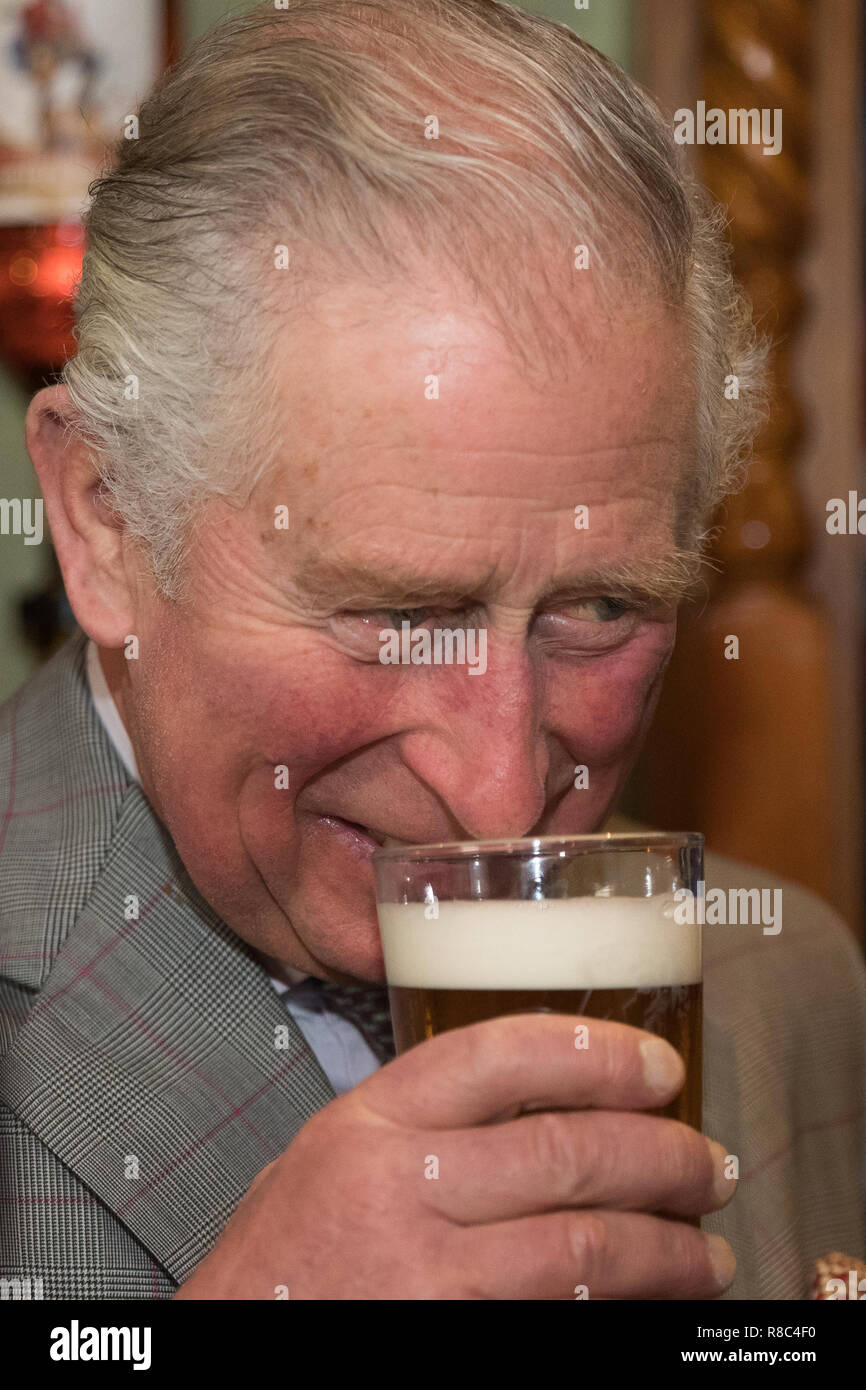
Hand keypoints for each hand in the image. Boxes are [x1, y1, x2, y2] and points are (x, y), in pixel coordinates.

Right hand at [173, 1014, 735, 1299]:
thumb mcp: (326, 1157)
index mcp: (371, 1121)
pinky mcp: (448, 1341)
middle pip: (562, 1152)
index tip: (659, 1068)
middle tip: (709, 1165)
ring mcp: (423, 1274)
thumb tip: (535, 1102)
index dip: (595, 1055)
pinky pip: (557, 1320)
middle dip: (659, 1157)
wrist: (231, 1349)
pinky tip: (652, 1306)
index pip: (500, 1056)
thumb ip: (413, 1124)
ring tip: (707, 1252)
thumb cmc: (280, 1259)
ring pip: (578, 1247)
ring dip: (664, 1249)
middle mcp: (398, 1186)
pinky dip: (618, 1310)